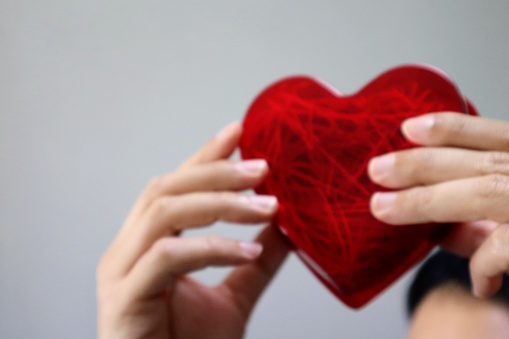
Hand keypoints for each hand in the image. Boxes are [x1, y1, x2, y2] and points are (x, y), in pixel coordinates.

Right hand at [97, 122, 289, 338]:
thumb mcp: (233, 296)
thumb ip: (253, 261)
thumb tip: (287, 227)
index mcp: (149, 243)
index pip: (176, 184)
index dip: (205, 155)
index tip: (239, 130)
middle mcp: (127, 249)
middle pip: (166, 187)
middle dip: (216, 171)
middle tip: (263, 166)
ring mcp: (119, 272)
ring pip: (163, 212)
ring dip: (218, 202)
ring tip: (267, 206)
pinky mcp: (122, 298)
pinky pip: (167, 257)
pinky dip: (210, 246)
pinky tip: (247, 248)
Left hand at [367, 112, 508, 297]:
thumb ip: (489, 224)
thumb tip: (439, 230)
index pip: (496, 135)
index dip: (452, 128)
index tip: (409, 127)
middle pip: (478, 162)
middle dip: (420, 164)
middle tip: (376, 169)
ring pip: (483, 192)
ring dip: (427, 200)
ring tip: (384, 208)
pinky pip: (508, 245)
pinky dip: (486, 263)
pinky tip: (480, 283)